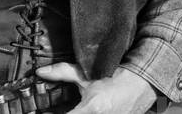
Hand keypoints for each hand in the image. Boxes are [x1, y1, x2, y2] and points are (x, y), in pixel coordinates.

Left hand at [36, 62, 156, 113]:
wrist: (141, 84)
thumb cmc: (117, 79)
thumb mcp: (87, 75)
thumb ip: (63, 73)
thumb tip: (42, 72)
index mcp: (90, 109)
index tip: (40, 112)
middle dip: (58, 113)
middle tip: (52, 109)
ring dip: (72, 113)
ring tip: (68, 108)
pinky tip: (80, 110)